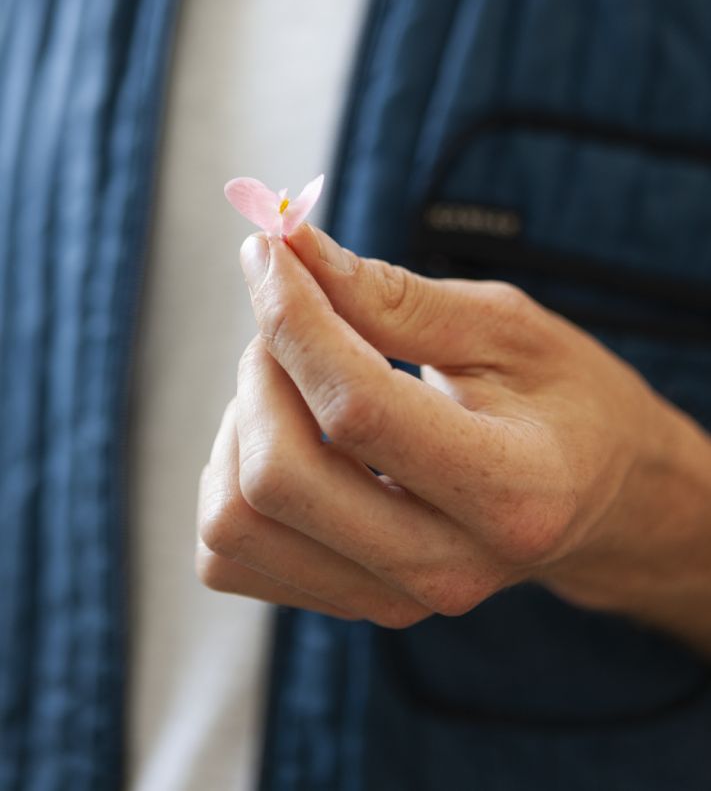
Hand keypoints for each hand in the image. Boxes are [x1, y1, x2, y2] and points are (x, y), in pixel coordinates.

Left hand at [197, 226, 710, 649]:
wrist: (599, 498)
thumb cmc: (563, 399)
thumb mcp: (504, 327)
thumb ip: (393, 296)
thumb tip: (291, 250)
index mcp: (511, 490)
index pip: (357, 407)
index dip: (294, 316)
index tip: (271, 251)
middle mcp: (447, 567)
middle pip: (279, 476)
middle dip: (262, 367)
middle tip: (296, 313)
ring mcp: (394, 600)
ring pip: (234, 522)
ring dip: (242, 423)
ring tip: (296, 376)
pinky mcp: (350, 605)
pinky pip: (231, 553)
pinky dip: (232, 476)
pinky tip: (290, 431)